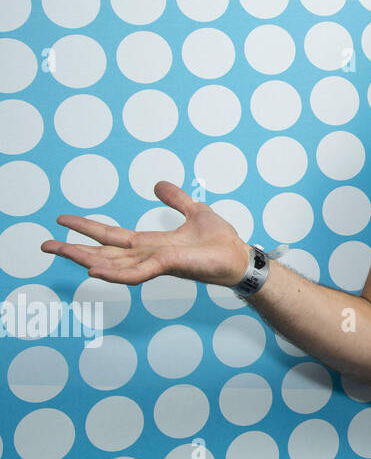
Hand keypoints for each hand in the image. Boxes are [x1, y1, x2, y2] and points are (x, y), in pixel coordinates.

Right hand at [40, 181, 248, 286]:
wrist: (240, 256)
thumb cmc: (219, 241)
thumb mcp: (195, 211)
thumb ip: (176, 200)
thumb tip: (157, 184)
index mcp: (151, 243)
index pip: (111, 236)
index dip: (87, 228)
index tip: (62, 220)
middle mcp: (147, 255)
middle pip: (103, 252)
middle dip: (73, 249)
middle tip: (44, 245)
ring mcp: (155, 263)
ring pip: (111, 264)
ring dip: (84, 259)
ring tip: (58, 251)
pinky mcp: (167, 266)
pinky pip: (135, 273)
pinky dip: (114, 273)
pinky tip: (93, 270)